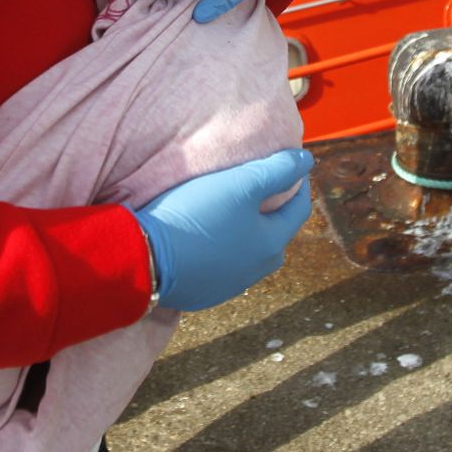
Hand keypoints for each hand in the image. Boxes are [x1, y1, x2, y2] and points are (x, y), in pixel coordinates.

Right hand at [134, 149, 314, 311]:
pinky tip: (206, 233)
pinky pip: (222, 264)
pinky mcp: (203, 292)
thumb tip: (306, 159)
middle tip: (259, 184)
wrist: (145, 257)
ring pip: (248, 251)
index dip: (297, 183)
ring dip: (247, 230)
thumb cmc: (197, 215)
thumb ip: (277, 169)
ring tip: (231, 208)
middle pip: (275, 233)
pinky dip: (223, 247)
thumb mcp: (240, 183)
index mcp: (271, 244)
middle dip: (273, 208)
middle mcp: (256, 270)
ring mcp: (229, 285)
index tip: (288, 164)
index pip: (299, 209)